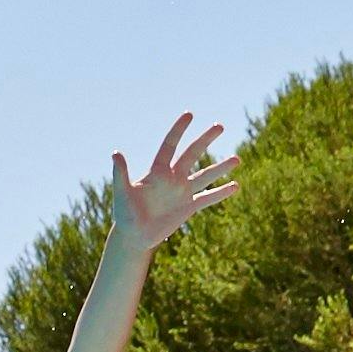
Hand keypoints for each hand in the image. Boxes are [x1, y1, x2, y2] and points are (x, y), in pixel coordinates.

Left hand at [111, 114, 235, 249]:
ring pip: (205, 176)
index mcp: (157, 171)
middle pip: (192, 154)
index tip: (189, 115)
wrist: (134, 236)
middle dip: (205, 140)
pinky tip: (235, 186)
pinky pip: (207, 198)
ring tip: (237, 159)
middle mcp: (173, 178)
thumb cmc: (125, 214)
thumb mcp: (122, 193)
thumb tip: (115, 153)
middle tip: (220, 126)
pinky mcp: (188, 208)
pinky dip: (221, 193)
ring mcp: (182, 192)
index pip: (169, 145)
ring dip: (221, 167)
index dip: (179, 130)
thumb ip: (120, 173)